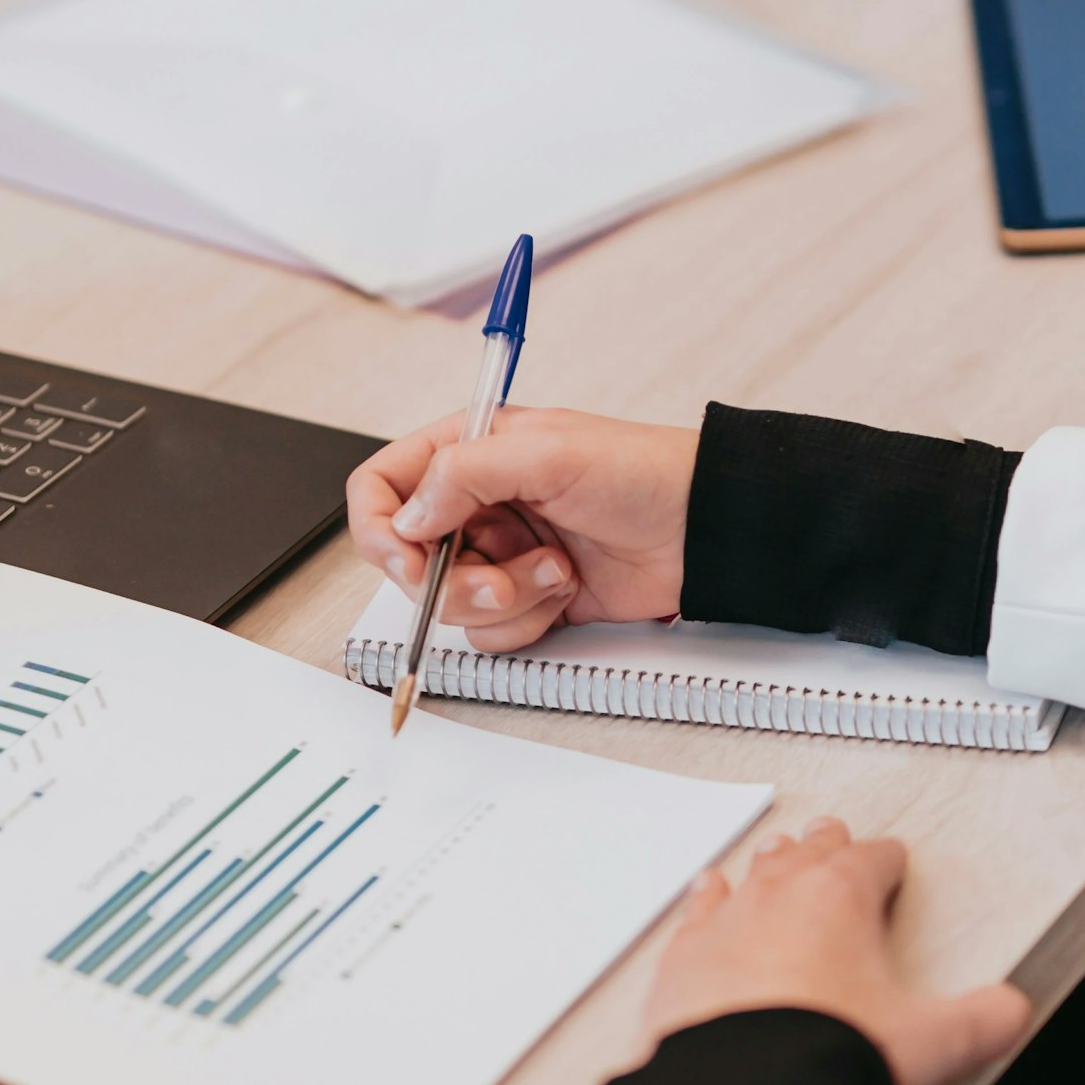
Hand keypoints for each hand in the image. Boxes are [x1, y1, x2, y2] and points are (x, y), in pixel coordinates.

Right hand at [346, 406, 698, 652]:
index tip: (408, 556)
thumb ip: (464, 473)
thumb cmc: (641, 471)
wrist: (704, 529)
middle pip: (409, 559)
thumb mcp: (547, 452)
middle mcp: (478, 504)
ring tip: (555, 570)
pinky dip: (527, 620)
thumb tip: (408, 517)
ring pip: (450, 603)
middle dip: (450, 579)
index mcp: (470, 452)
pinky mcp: (530, 597)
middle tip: (495, 578)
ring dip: (503, 597)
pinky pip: (492, 631)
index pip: (384, 487)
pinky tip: (567, 589)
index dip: (381, 528)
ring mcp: (502, 554)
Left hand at [644, 821, 1031, 1084]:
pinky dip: (707, 903)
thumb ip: (982, 1021)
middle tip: (832, 835)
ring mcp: (725, 926)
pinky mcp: (683, 963)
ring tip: (777, 852)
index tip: (892, 859)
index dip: (887, 859)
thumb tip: (1011, 1012)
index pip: (872, 860)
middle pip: (808, 854)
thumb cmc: (830, 1057)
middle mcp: (779, 898)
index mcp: (841, 899)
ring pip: (751, 875)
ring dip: (769, 864)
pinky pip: (697, 916)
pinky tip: (706, 894)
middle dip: (825, 846)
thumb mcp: (932, 1043)